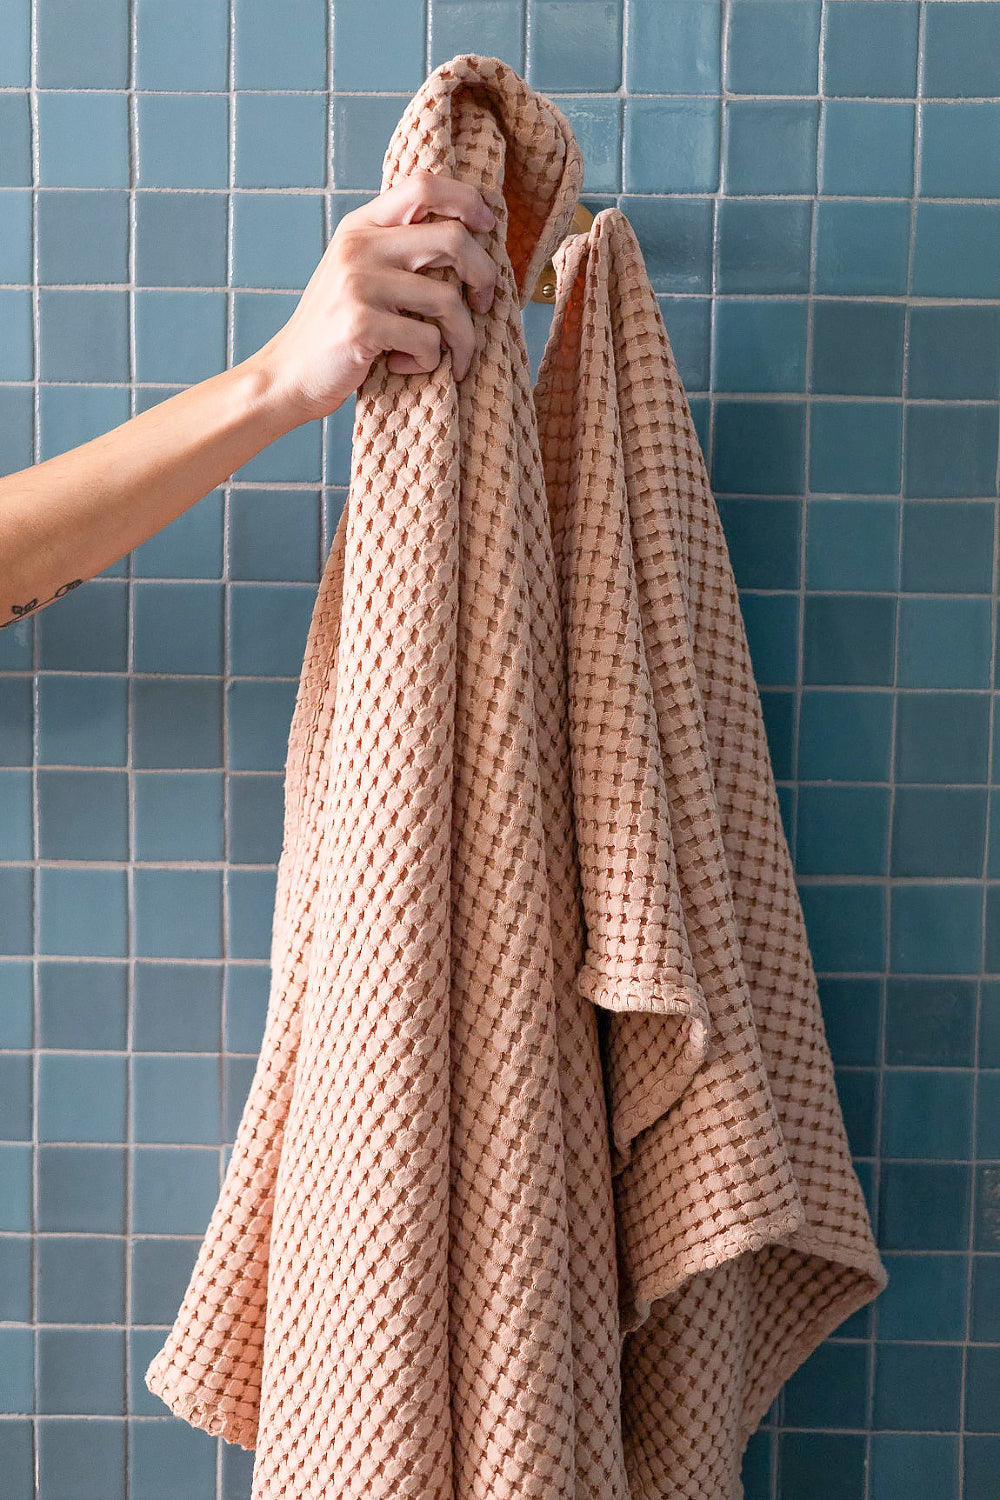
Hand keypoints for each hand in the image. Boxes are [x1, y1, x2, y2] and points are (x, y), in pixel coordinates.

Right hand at [249, 169, 499, 426]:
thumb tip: (468, 235)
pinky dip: (428, 361)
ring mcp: (359, 284)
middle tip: (483, 304)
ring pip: (448, 299)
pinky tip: (403, 365)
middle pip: (452, 239)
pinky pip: (427, 341)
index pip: (424, 185)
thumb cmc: (336, 329)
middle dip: (484, 276)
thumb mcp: (359, 272)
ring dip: (462, 337)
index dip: (468, 200)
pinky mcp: (362, 325)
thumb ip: (397, 249)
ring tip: (451, 355)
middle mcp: (360, 246)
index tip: (488, 227)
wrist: (288, 374)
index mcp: (362, 226)